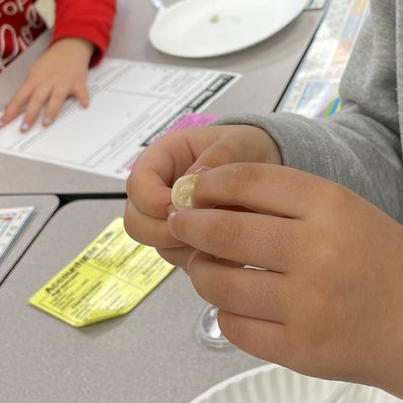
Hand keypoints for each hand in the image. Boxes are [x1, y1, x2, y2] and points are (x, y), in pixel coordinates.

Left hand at [0, 37, 94, 130]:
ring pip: (56, 97)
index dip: (10, 112)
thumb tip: (12, 106)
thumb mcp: (35, 72)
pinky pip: (80, 91)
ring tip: (46, 122)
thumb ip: (27, 89)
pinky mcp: (77, 81)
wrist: (70, 46)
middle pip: (36, 99)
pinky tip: (84, 105)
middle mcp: (47, 81)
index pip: (19, 98)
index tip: (2, 123)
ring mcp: (63, 82)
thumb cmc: (51, 62)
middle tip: (24, 128)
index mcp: (34, 79)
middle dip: (29, 115)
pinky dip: (83, 98)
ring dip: (51, 110)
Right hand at [124, 124, 280, 267]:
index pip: (136, 183)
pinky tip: (228, 247)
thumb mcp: (236, 143)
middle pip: (136, 222)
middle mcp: (160, 193)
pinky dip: (201, 257)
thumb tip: (192, 184)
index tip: (175, 207)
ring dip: (185, 245)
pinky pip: (183, 259)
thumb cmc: (245, 147)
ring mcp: (172, 221)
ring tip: (222, 232)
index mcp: (163, 160)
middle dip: (161, 230)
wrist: (266, 165)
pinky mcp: (188, 242)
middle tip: (196, 228)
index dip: (149, 199)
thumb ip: (217, 158)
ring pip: (158, 245)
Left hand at [166, 163, 402, 398]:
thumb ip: (285, 199)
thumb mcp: (344, 208)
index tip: (193, 189)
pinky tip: (234, 301)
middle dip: (189, 225)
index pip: (248, 181)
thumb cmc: (382, 260)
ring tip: (205, 265)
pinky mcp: (297, 350)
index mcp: (330, 206)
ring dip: (201, 270)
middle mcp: (315, 252)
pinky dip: (224, 311)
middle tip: (180, 224)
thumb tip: (210, 196)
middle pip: (224, 230)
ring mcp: (304, 305)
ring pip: (220, 283)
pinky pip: (235, 327)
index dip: (209, 183)